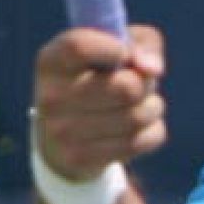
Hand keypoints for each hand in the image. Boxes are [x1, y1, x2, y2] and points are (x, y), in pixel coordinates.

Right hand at [31, 25, 166, 180]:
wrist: (65, 137)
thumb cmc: (100, 78)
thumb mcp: (118, 48)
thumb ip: (142, 44)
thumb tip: (152, 69)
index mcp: (51, 60)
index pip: (80, 47)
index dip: (115, 49)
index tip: (127, 54)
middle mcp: (50, 96)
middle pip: (126, 87)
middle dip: (146, 83)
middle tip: (139, 84)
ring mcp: (62, 132)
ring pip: (137, 117)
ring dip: (152, 107)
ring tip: (140, 104)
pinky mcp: (79, 159)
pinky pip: (141, 141)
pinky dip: (152, 131)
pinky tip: (137, 128)